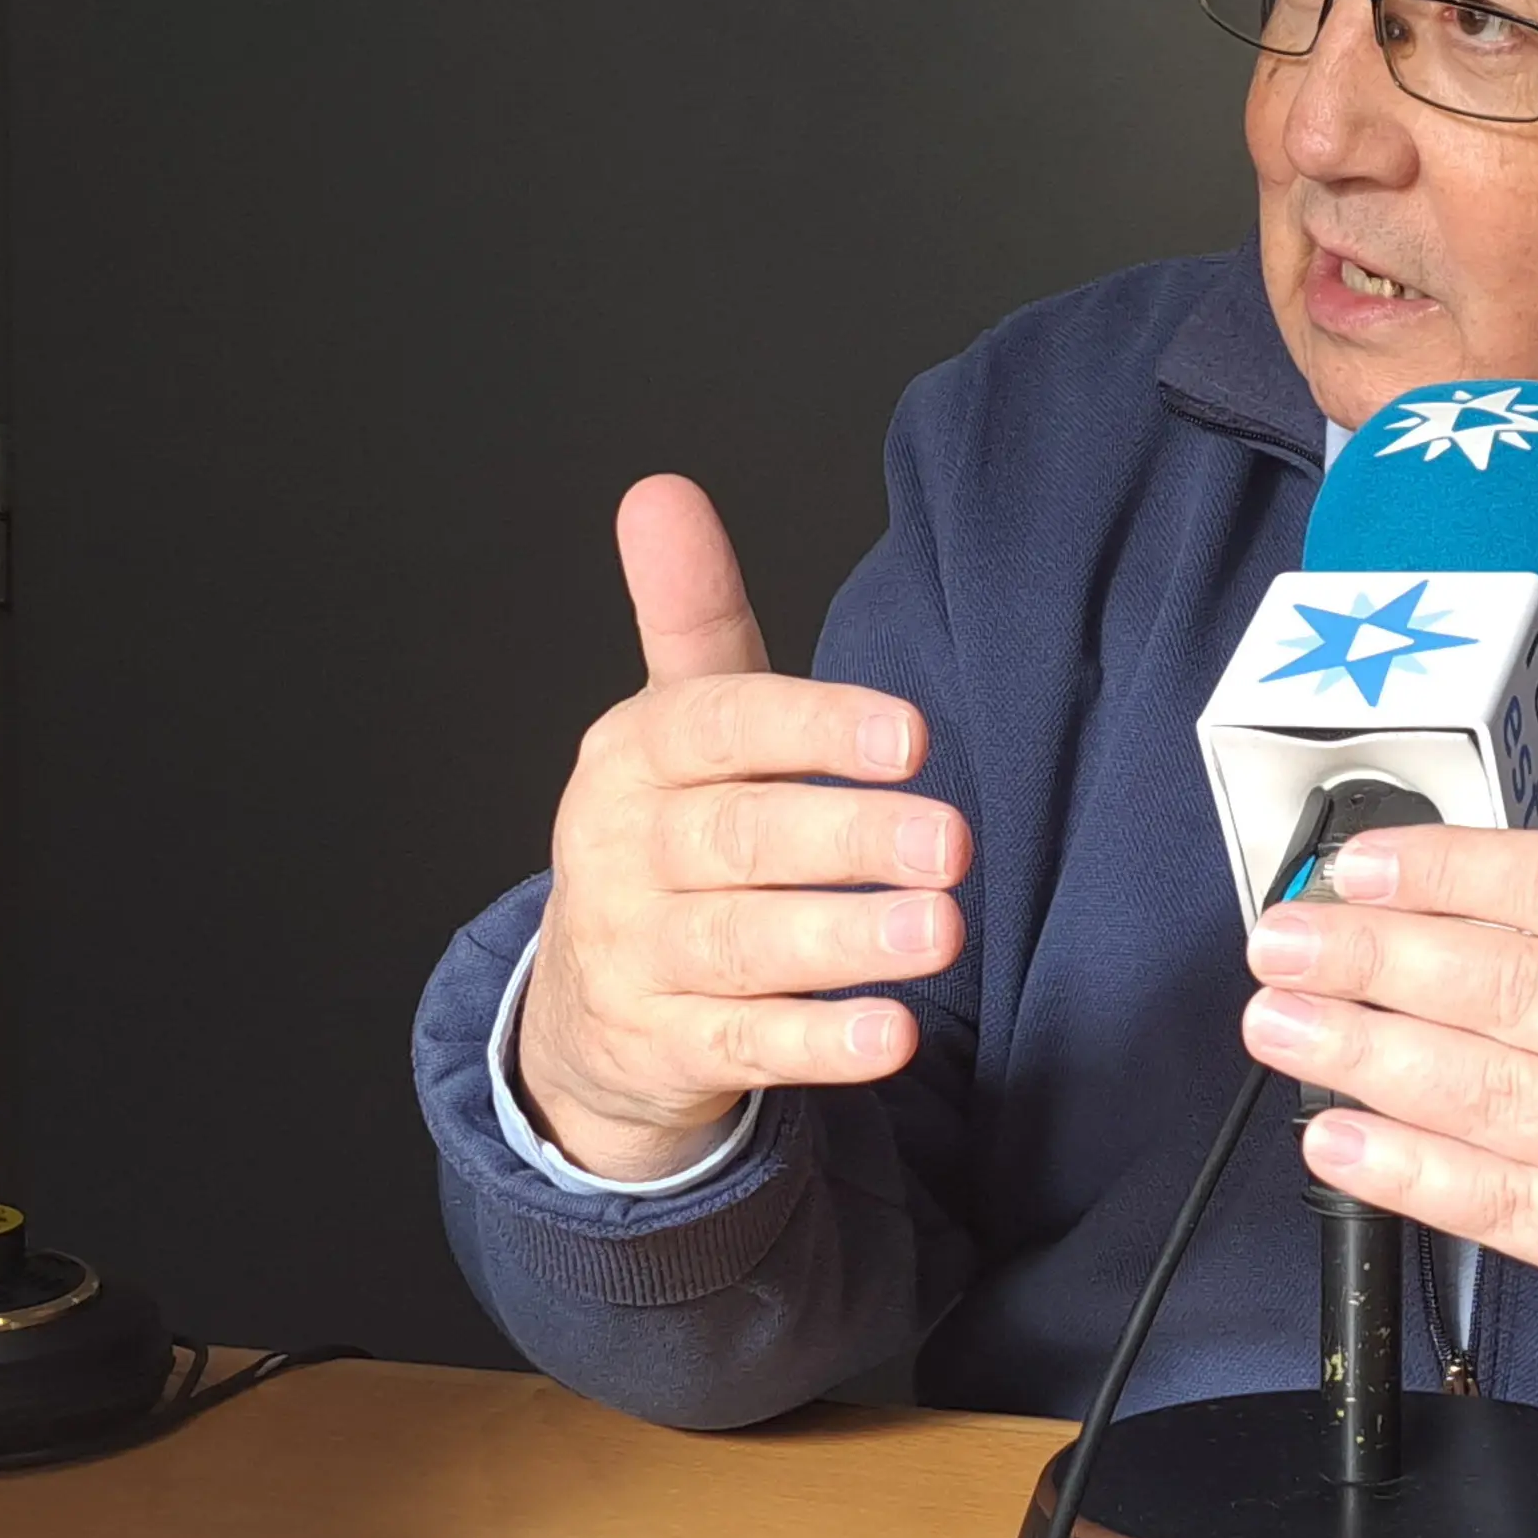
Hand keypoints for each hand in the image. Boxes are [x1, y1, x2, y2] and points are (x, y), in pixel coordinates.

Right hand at [516, 476, 965, 1182]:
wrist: (587, 1007)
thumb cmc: (670, 836)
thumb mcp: (675, 722)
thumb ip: (688, 613)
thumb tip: (660, 489)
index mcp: (634, 757)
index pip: (718, 727)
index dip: (812, 727)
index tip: (907, 734)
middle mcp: (623, 854)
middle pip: (739, 841)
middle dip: (846, 839)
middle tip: (950, 841)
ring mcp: (638, 958)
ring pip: (744, 947)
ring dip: (845, 942)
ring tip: (941, 931)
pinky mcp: (665, 1048)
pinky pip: (744, 1048)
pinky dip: (816, 1046)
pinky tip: (889, 1035)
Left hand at [1239, 642, 1537, 1431]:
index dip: (1463, 873)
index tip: (1365, 862)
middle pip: (1521, 993)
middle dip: (1381, 961)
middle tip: (1278, 936)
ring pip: (1499, 1101)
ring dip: (1370, 1059)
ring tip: (1275, 1022)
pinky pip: (1516, 1213)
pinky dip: (1419, 1180)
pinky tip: (1339, 1142)